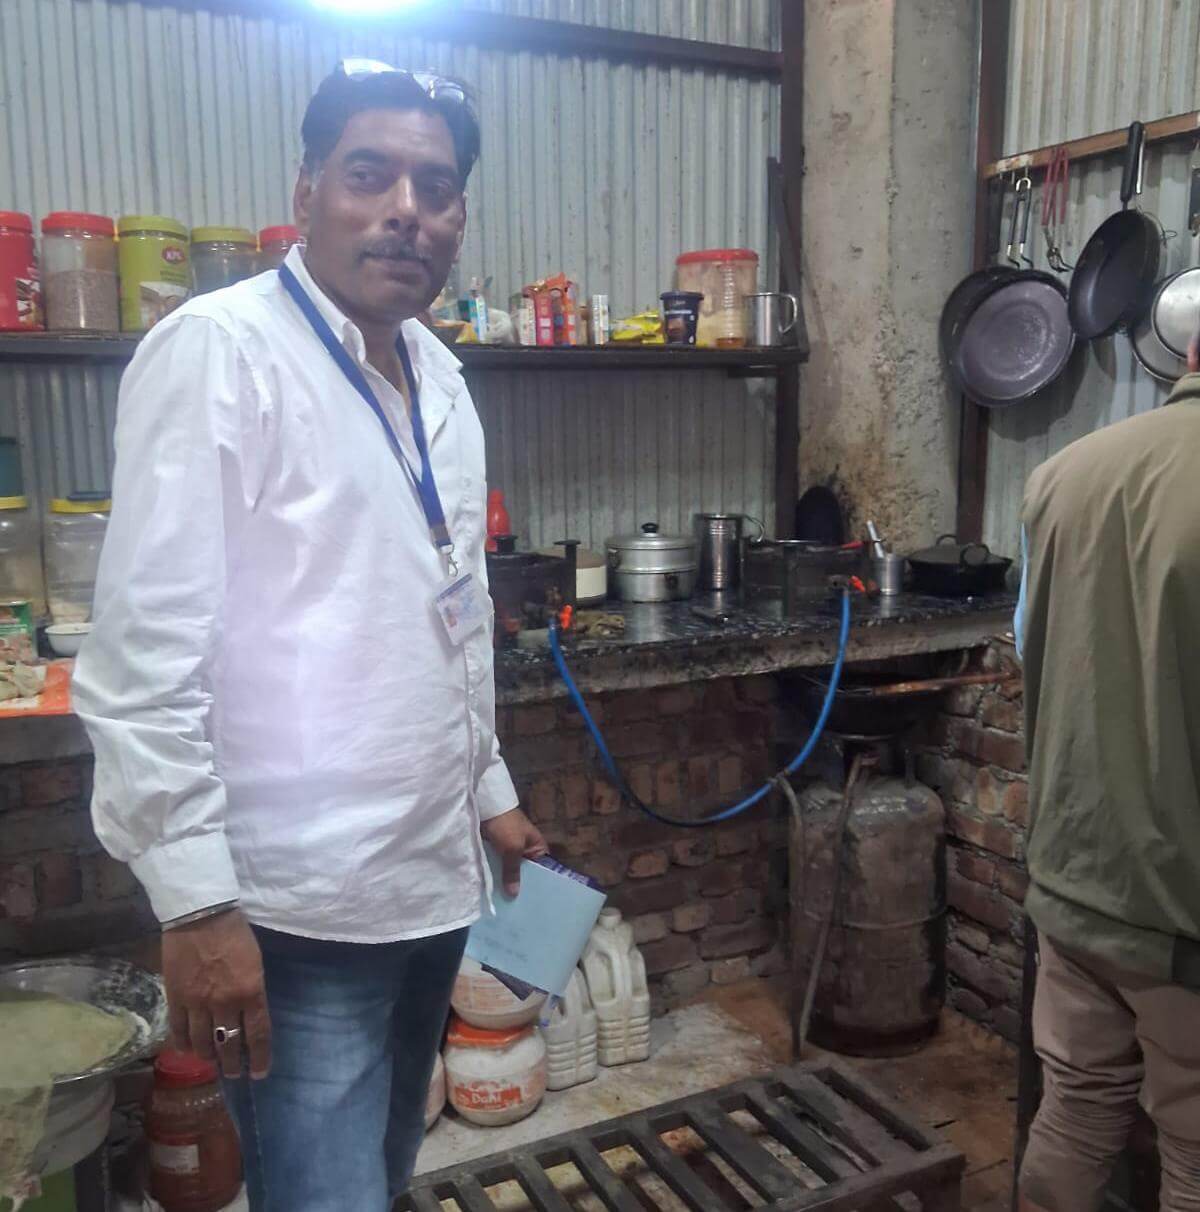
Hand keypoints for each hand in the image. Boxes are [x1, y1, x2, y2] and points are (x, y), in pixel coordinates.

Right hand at [162, 907, 271, 1079]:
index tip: (259, 1072)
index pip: (258, 1034)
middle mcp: (225, 1003)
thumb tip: (248, 1015)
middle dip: (233, 1064)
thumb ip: (252, 990)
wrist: (201, 914)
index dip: (259, 1057)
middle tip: (235, 1073)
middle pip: (229, 1044)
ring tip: (213, 1064)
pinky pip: (178, 1031)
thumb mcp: (255, 962)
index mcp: (251, 991)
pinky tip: (189, 1051)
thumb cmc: (235, 933)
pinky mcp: (175, 999)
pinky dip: (184, 1045)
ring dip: (209, 1058)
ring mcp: (197, 1003)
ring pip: (202, 1043)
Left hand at [480, 808, 547, 897]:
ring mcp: (511, 851)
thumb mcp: (512, 849)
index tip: (532, 904)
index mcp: (538, 848)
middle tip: (516, 909)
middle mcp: (527, 851)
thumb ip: (513, 872)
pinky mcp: (497, 850)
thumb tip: (514, 895)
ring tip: (504, 904)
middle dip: (519, 886)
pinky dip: (496, 875)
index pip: (542, 871)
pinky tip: (493, 890)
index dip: (537, 886)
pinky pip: (499, 866)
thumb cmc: (506, 825)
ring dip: (506, 882)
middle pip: (525, 873)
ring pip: (510, 871)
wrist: (485, 806)